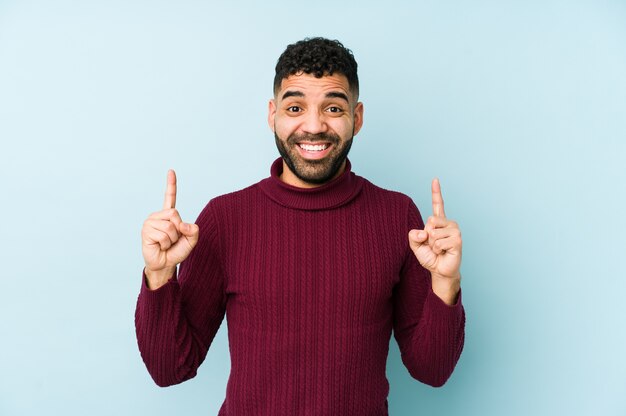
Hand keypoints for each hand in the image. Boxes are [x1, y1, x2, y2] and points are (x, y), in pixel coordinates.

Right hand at [141, 170, 199, 288]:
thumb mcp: (191, 241)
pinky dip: (165, 243)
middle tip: (173, 239)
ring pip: (170, 226)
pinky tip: (160, 246)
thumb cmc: (176, 251)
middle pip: (175, 214)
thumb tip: (184, 225)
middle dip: (178, 230)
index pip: (170, 197)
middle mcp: (158, 216)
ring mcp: (150, 222)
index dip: (171, 185)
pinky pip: (163, 235)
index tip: (171, 171)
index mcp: (168, 215)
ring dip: (172, 239)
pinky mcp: (146, 231)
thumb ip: (193, 232)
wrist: (165, 264)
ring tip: (166, 244)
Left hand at [408, 178, 461, 303]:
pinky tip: (444, 252)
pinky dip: (437, 249)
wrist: (439, 271)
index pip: (438, 204)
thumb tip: (424, 231)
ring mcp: (455, 231)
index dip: (436, 192)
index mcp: (439, 222)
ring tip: (439, 249)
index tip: (435, 179)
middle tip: (433, 245)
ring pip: (433, 233)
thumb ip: (413, 236)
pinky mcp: (458, 240)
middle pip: (430, 221)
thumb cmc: (430, 257)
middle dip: (427, 236)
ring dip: (432, 245)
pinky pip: (438, 242)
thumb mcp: (416, 245)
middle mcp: (449, 223)